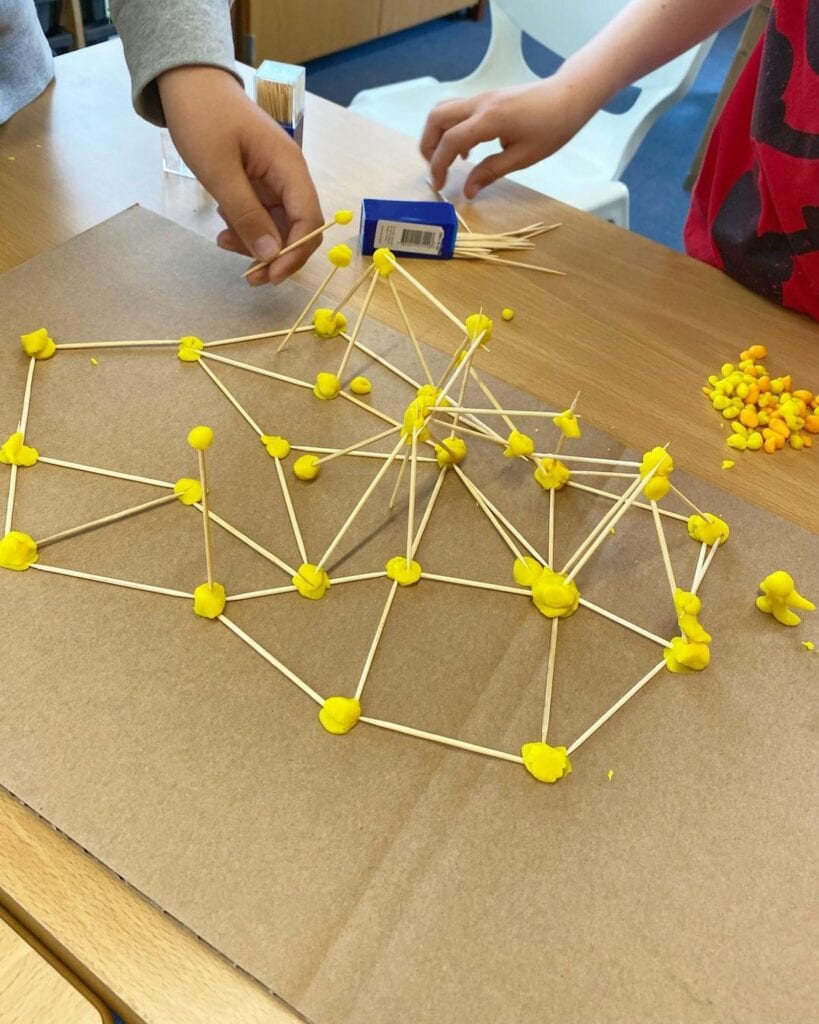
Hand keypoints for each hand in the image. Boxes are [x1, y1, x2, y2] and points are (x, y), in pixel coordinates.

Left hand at [158, 66, 322, 283]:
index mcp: (289, 168)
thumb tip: (272, 255)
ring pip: (277, 227)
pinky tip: (223, 226)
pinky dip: (245, 228)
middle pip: (297, 229)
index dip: (295, 253)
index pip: (309, 221)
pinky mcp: (258, 183)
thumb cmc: (204, 119)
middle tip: (248, 275)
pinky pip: (261, 216)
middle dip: (275, 255)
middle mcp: (289, 176)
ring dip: (256, 244)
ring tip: (223, 241)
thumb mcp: (221, 172)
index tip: (270, 276)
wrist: (187, 82)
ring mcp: (274, 180)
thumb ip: (247, 215)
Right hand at [421, 77, 589, 198]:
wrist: (568, 96)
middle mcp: (479, 104)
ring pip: (443, 110)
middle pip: (436, 118)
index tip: (440, 186)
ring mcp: (481, 98)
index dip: (439, 165)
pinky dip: (450, 128)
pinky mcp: (486, 98)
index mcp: (489, 119)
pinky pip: (457, 110)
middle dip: (428, 146)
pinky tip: (466, 150)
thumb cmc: (552, 127)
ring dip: (436, 135)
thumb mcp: (523, 157)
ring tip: (445, 161)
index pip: (451, 141)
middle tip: (435, 170)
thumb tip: (468, 191)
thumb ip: (491, 172)